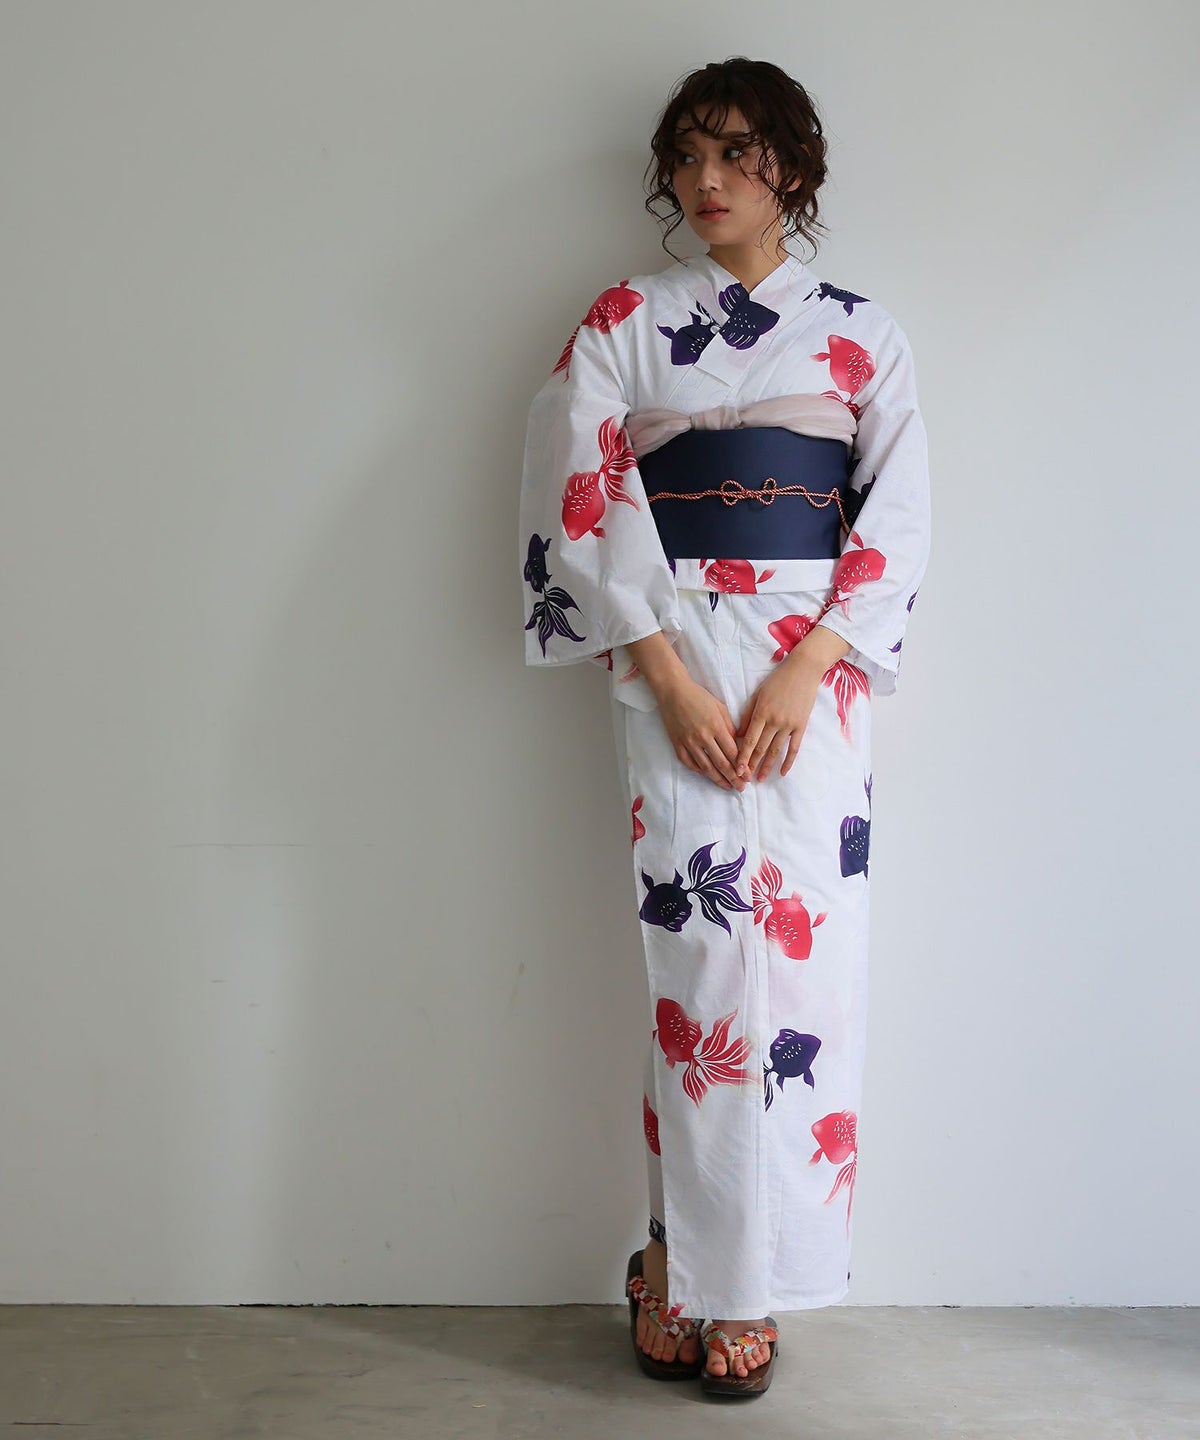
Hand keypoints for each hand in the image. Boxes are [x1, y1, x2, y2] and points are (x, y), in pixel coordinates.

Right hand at [656, 676, 746, 791]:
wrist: (673, 691)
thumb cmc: (698, 696)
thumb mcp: (720, 707)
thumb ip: (729, 726)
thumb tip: (736, 744)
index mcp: (716, 726)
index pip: (732, 753)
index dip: (741, 767)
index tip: (748, 775)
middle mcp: (703, 737)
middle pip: (721, 763)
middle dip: (733, 778)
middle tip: (741, 787)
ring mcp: (688, 741)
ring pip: (705, 767)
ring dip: (718, 779)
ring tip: (727, 786)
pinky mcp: (677, 743)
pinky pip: (688, 762)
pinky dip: (698, 770)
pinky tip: (706, 775)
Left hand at [736, 659, 823, 780]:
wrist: (803, 670)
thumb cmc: (777, 680)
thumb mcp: (758, 694)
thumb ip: (748, 715)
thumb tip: (740, 735)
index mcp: (761, 712)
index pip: (750, 740)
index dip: (742, 756)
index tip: (736, 769)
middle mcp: (775, 721)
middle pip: (761, 748)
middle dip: (751, 765)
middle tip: (743, 779)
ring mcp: (789, 724)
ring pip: (776, 751)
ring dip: (767, 766)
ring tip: (760, 779)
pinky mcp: (801, 726)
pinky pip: (794, 748)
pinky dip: (789, 761)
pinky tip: (783, 772)